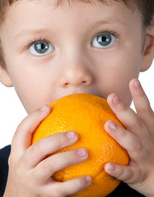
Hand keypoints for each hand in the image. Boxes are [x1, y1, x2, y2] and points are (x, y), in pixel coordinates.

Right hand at [4, 105, 90, 196]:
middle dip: (56, 139)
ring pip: (49, 167)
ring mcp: (32, 182)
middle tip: (75, 134)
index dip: (33, 118)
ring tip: (85, 152)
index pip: (21, 131)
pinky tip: (89, 178)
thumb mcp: (27, 158)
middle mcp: (22, 166)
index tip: (48, 107)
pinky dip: (76, 184)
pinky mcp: (43, 196)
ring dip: (68, 158)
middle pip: (38, 148)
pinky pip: (61, 190)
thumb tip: (64, 119)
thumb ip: (40, 143)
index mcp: (18, 153)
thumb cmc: (28, 172)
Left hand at [104, 78, 153, 196]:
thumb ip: (130, 121)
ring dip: (121, 134)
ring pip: (133, 144)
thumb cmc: (147, 150)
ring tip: (108, 125)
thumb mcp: (144, 133)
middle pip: (136, 123)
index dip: (140, 95)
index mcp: (148, 129)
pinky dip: (119, 170)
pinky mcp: (138, 174)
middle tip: (112, 97)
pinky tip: (107, 167)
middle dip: (125, 110)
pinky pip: (128, 173)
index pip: (145, 109)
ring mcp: (144, 157)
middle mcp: (147, 140)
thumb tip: (108, 105)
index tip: (133, 81)